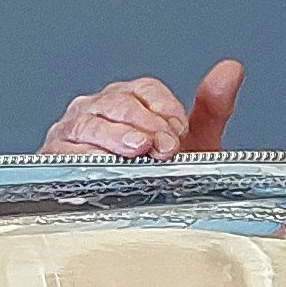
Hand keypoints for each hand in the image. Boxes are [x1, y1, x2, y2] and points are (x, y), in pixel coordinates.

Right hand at [42, 59, 244, 158]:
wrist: (137, 216)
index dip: (163, 109)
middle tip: (164, 147)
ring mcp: (73, 130)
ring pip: (90, 123)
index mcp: (131, 101)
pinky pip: (63, 149)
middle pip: (116, 103)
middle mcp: (99, 109)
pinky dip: (83, 156)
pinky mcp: (54, 155)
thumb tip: (231, 69)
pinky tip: (102, 165)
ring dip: (115, 136)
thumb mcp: (192, 145)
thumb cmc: (157, 177)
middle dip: (143, 124)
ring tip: (137, 150)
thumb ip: (211, 107)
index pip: (144, 91)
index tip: (180, 131)